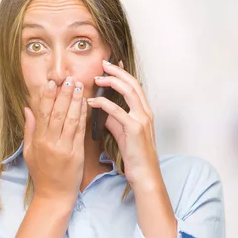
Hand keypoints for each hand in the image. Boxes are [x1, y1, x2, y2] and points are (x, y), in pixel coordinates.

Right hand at [23, 77, 86, 206]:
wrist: (54, 195)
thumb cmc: (42, 174)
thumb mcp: (29, 152)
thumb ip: (30, 129)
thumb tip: (28, 108)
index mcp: (38, 140)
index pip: (43, 113)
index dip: (47, 97)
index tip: (51, 83)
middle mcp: (50, 142)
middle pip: (57, 113)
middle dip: (63, 94)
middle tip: (68, 79)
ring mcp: (64, 148)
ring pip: (70, 119)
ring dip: (75, 101)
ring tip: (79, 86)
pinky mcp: (76, 153)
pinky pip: (80, 131)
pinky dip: (83, 116)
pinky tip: (86, 104)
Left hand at [87, 60, 158, 186]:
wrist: (145, 174)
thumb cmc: (135, 156)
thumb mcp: (123, 133)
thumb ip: (114, 119)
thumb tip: (101, 109)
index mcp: (145, 112)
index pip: (135, 86)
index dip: (123, 74)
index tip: (110, 66)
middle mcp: (146, 113)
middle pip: (133, 83)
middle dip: (117, 71)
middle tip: (103, 64)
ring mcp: (142, 120)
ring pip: (129, 91)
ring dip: (111, 82)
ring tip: (97, 79)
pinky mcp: (135, 129)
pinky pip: (118, 111)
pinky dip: (103, 103)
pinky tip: (92, 102)